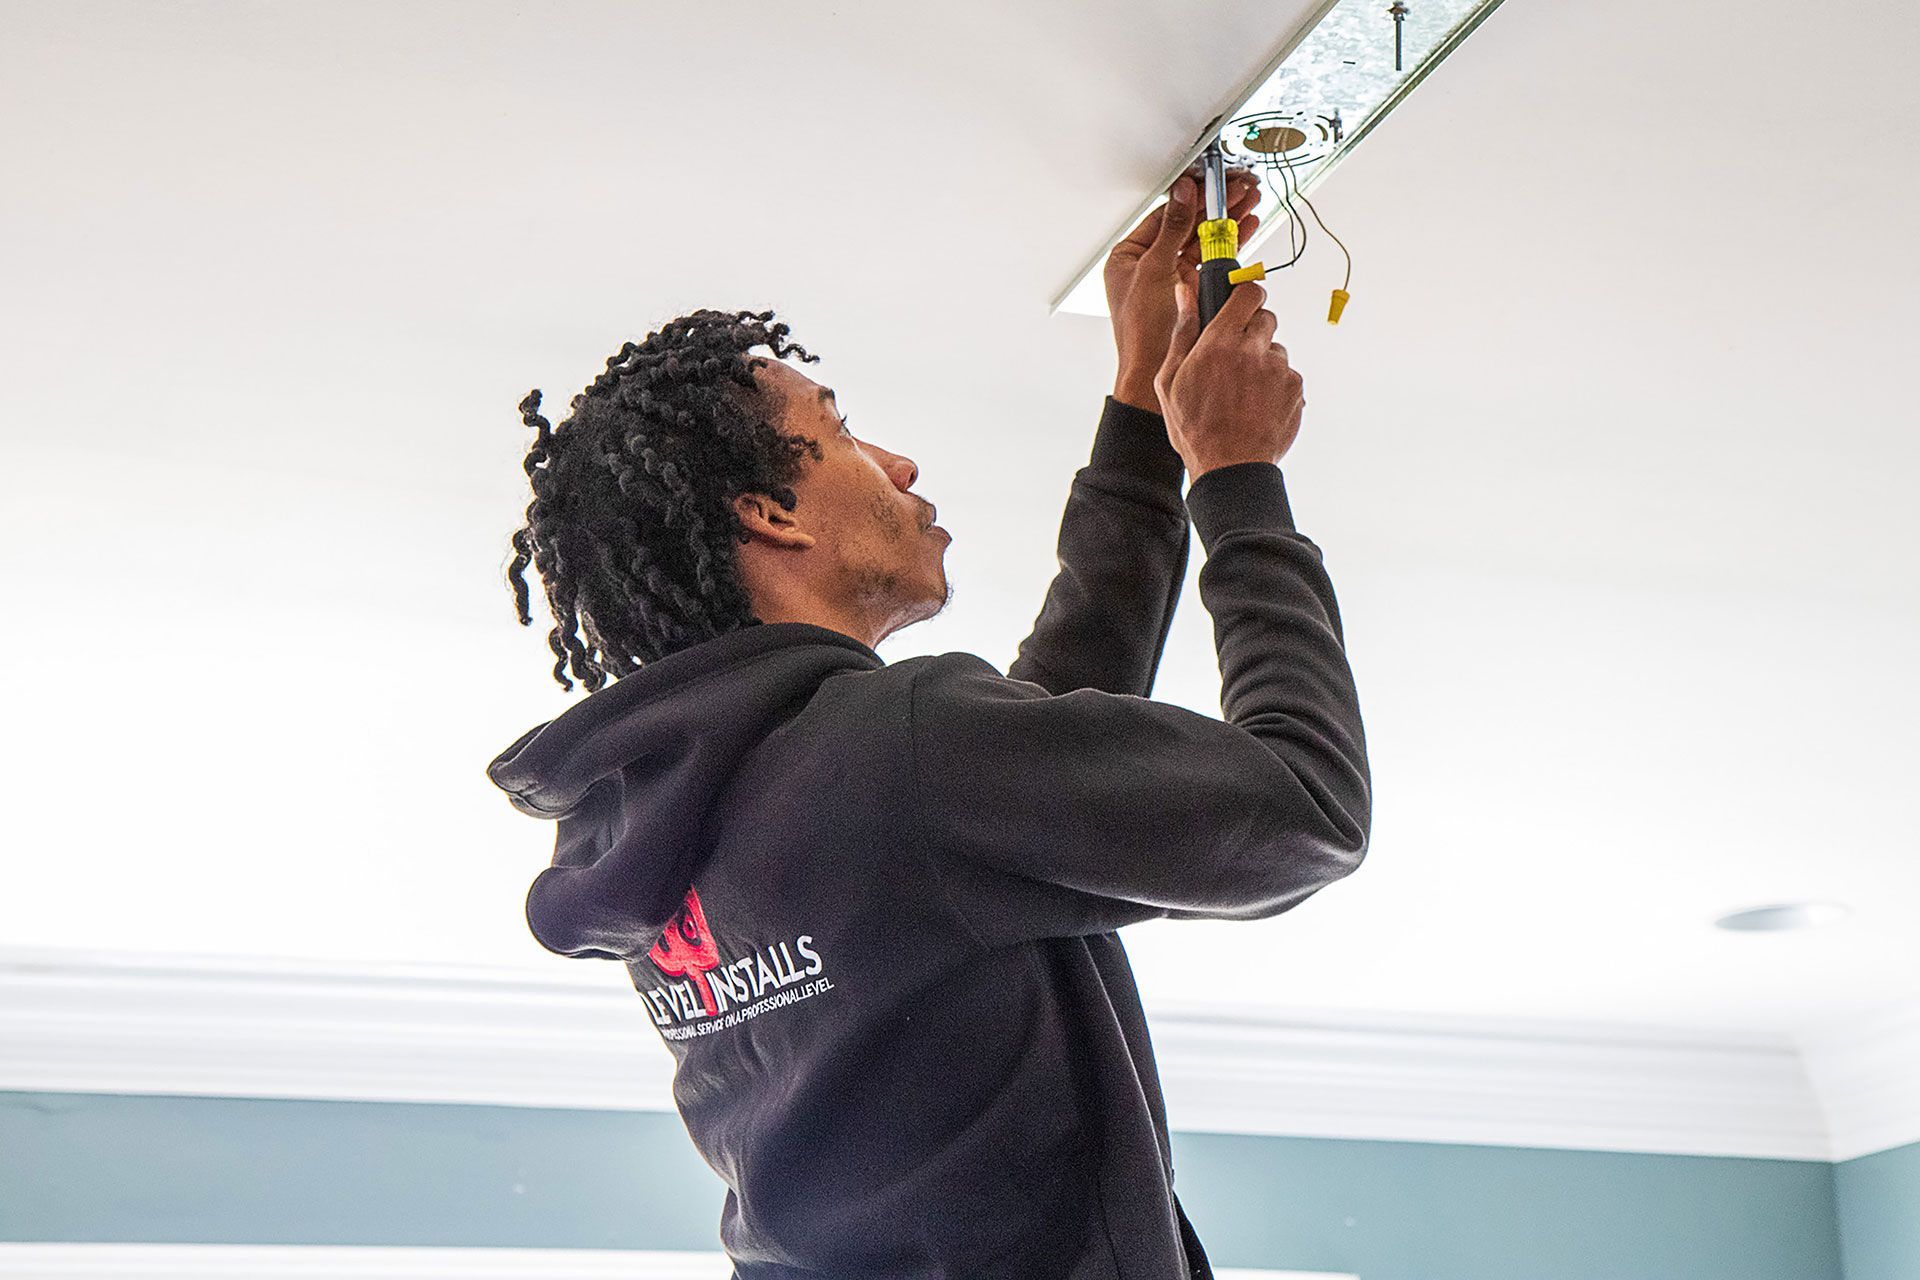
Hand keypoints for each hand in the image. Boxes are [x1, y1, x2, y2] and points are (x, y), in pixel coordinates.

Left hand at [1105, 163, 1262, 413]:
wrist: (1153, 374)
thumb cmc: (1143, 334)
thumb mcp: (1155, 272)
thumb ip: (1171, 229)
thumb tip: (1182, 194)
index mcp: (1128, 257)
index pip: (1165, 214)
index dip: (1193, 196)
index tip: (1214, 181)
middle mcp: (1149, 265)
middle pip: (1187, 224)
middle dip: (1217, 205)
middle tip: (1241, 188)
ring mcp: (1171, 278)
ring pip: (1203, 240)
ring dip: (1228, 221)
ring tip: (1250, 201)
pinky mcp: (1190, 291)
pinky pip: (1212, 260)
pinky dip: (1230, 244)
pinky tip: (1246, 227)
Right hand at [1153, 275, 1304, 477]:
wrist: (1230, 468)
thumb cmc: (1195, 429)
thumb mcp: (1171, 380)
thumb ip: (1183, 330)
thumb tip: (1185, 292)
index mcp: (1219, 343)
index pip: (1248, 293)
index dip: (1245, 295)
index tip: (1241, 303)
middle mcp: (1253, 351)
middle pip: (1266, 317)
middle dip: (1252, 330)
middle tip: (1236, 356)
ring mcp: (1279, 370)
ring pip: (1276, 349)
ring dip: (1263, 361)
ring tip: (1244, 391)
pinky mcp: (1295, 388)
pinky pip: (1287, 374)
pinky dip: (1276, 385)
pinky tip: (1257, 405)